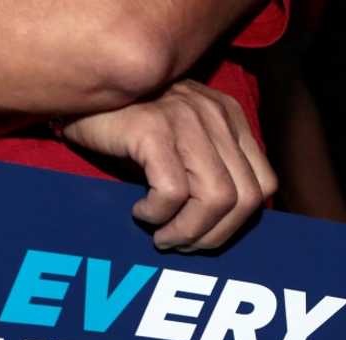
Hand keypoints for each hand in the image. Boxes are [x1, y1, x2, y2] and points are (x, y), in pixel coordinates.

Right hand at [61, 79, 277, 251]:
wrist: (82, 90)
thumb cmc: (128, 126)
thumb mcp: (181, 140)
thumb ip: (208, 167)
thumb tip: (221, 224)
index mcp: (230, 118)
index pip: (263, 185)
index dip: (236, 224)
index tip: (203, 235)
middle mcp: (216, 115)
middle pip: (244, 198)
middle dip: (212, 236)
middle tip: (179, 243)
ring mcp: (186, 118)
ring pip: (214, 199)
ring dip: (186, 231)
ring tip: (160, 235)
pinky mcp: (153, 128)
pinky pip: (172, 190)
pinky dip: (157, 214)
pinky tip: (140, 211)